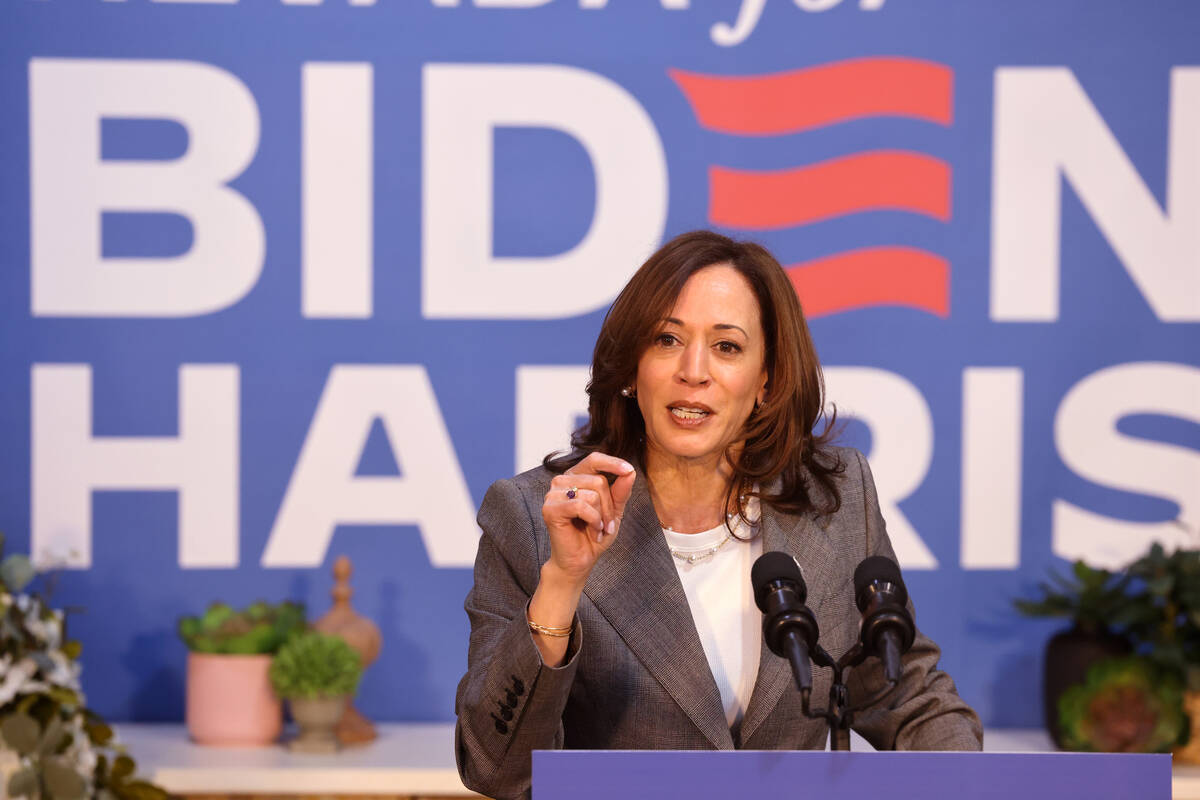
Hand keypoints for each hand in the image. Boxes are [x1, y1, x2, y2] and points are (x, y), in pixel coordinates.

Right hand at [540, 452, 636, 586]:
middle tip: (607, 524)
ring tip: (598, 529)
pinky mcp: (550, 508)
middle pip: (598, 481)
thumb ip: (621, 490)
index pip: (594, 459)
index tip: (629, 470)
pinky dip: (593, 520)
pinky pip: (581, 506)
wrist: (580, 560)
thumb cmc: (594, 534)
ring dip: (602, 516)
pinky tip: (592, 531)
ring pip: (592, 494)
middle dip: (609, 506)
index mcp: (575, 477)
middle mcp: (562, 481)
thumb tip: (630, 471)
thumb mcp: (614, 510)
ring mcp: (553, 494)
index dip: (612, 463)